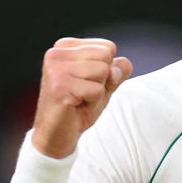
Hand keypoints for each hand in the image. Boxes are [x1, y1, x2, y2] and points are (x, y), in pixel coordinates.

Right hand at [33, 38, 132, 158]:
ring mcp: (56, 69)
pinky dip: (93, 102)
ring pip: (103, 72)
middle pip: (106, 57)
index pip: (108, 47)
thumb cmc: (78, 108)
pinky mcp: (60, 87)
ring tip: (79, 99)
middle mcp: (56, 53)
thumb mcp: (103, 86)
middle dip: (102, 80)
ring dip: (97, 92)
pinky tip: (75, 106)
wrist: (57, 135)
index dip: (106, 70)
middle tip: (83, 93)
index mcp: (65, 47)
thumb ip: (116, 72)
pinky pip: (97, 90)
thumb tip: (125, 62)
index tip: (86, 83)